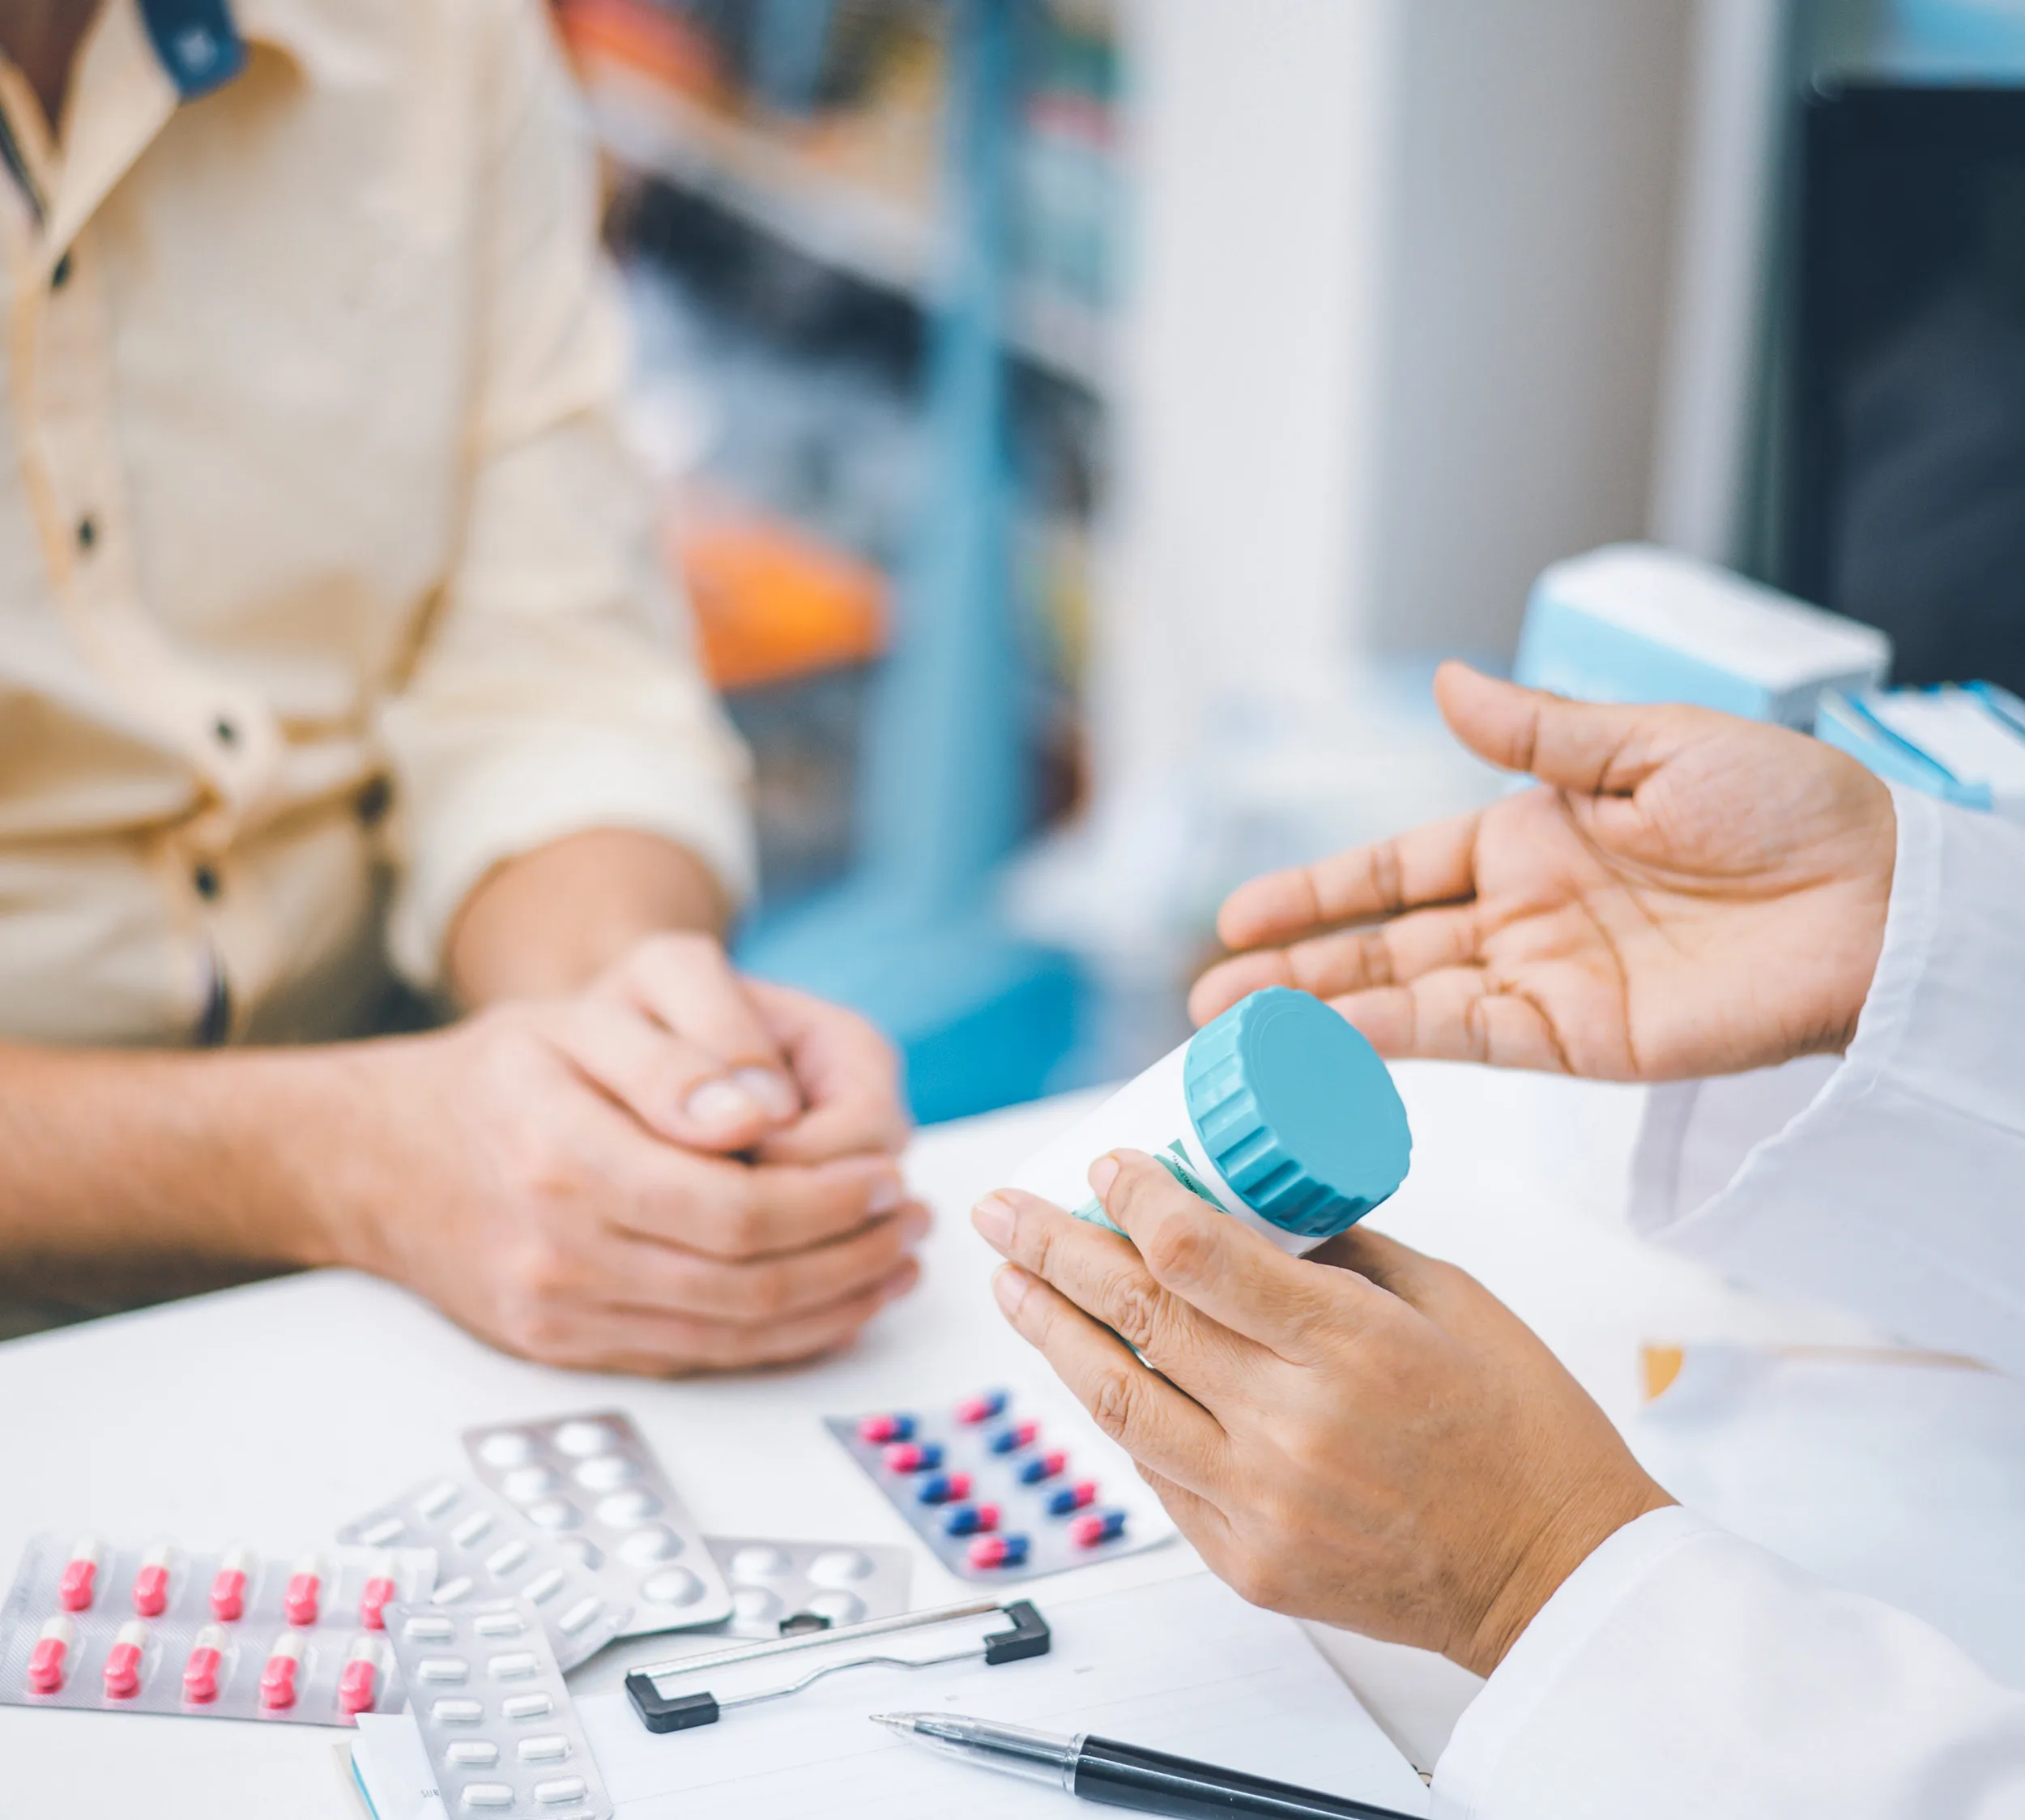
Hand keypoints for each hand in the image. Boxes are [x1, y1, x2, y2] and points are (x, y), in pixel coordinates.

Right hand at [319, 968, 922, 1374]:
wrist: (380, 1157)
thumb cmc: (502, 1070)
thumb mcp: (587, 1014)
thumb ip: (681, 1053)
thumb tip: (767, 1114)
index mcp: (566, 1158)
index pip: (738, 1210)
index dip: (833, 1201)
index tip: (891, 1172)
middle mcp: (559, 1254)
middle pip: (748, 1286)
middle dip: (853, 1257)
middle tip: (913, 1219)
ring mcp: (559, 1315)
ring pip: (731, 1337)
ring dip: (834, 1307)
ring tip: (895, 1262)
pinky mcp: (564, 1350)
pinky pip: (694, 1360)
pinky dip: (777, 1341)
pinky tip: (830, 1305)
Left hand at [971, 1151, 1670, 1676]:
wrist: (1555, 1577)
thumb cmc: (1520, 1429)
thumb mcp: (1448, 1300)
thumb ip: (1340, 1252)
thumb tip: (1249, 1206)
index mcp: (1347, 1345)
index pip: (1195, 1254)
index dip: (1133, 1200)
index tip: (1103, 1165)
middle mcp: (1289, 1425)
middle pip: (1136, 1318)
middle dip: (1053, 1251)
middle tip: (1001, 1210)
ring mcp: (1259, 1502)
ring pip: (1118, 1401)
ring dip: (1050, 1333)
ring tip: (1009, 1283)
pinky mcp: (1246, 1560)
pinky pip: (1155, 1472)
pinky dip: (1115, 1410)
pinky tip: (1084, 1365)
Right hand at [1191, 663, 1895, 1079]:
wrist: (1882, 902)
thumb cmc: (1790, 808)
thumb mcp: (1655, 743)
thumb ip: (1540, 733)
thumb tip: (1447, 681)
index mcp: (1534, 833)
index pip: (1398, 868)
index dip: (1318, 889)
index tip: (1240, 912)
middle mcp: (1524, 913)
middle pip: (1384, 943)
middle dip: (1295, 967)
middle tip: (1211, 992)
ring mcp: (1545, 979)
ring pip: (1407, 998)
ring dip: (1323, 1011)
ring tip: (1237, 1026)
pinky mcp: (1578, 1039)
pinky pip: (1467, 1037)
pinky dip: (1394, 1039)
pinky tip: (1331, 1036)